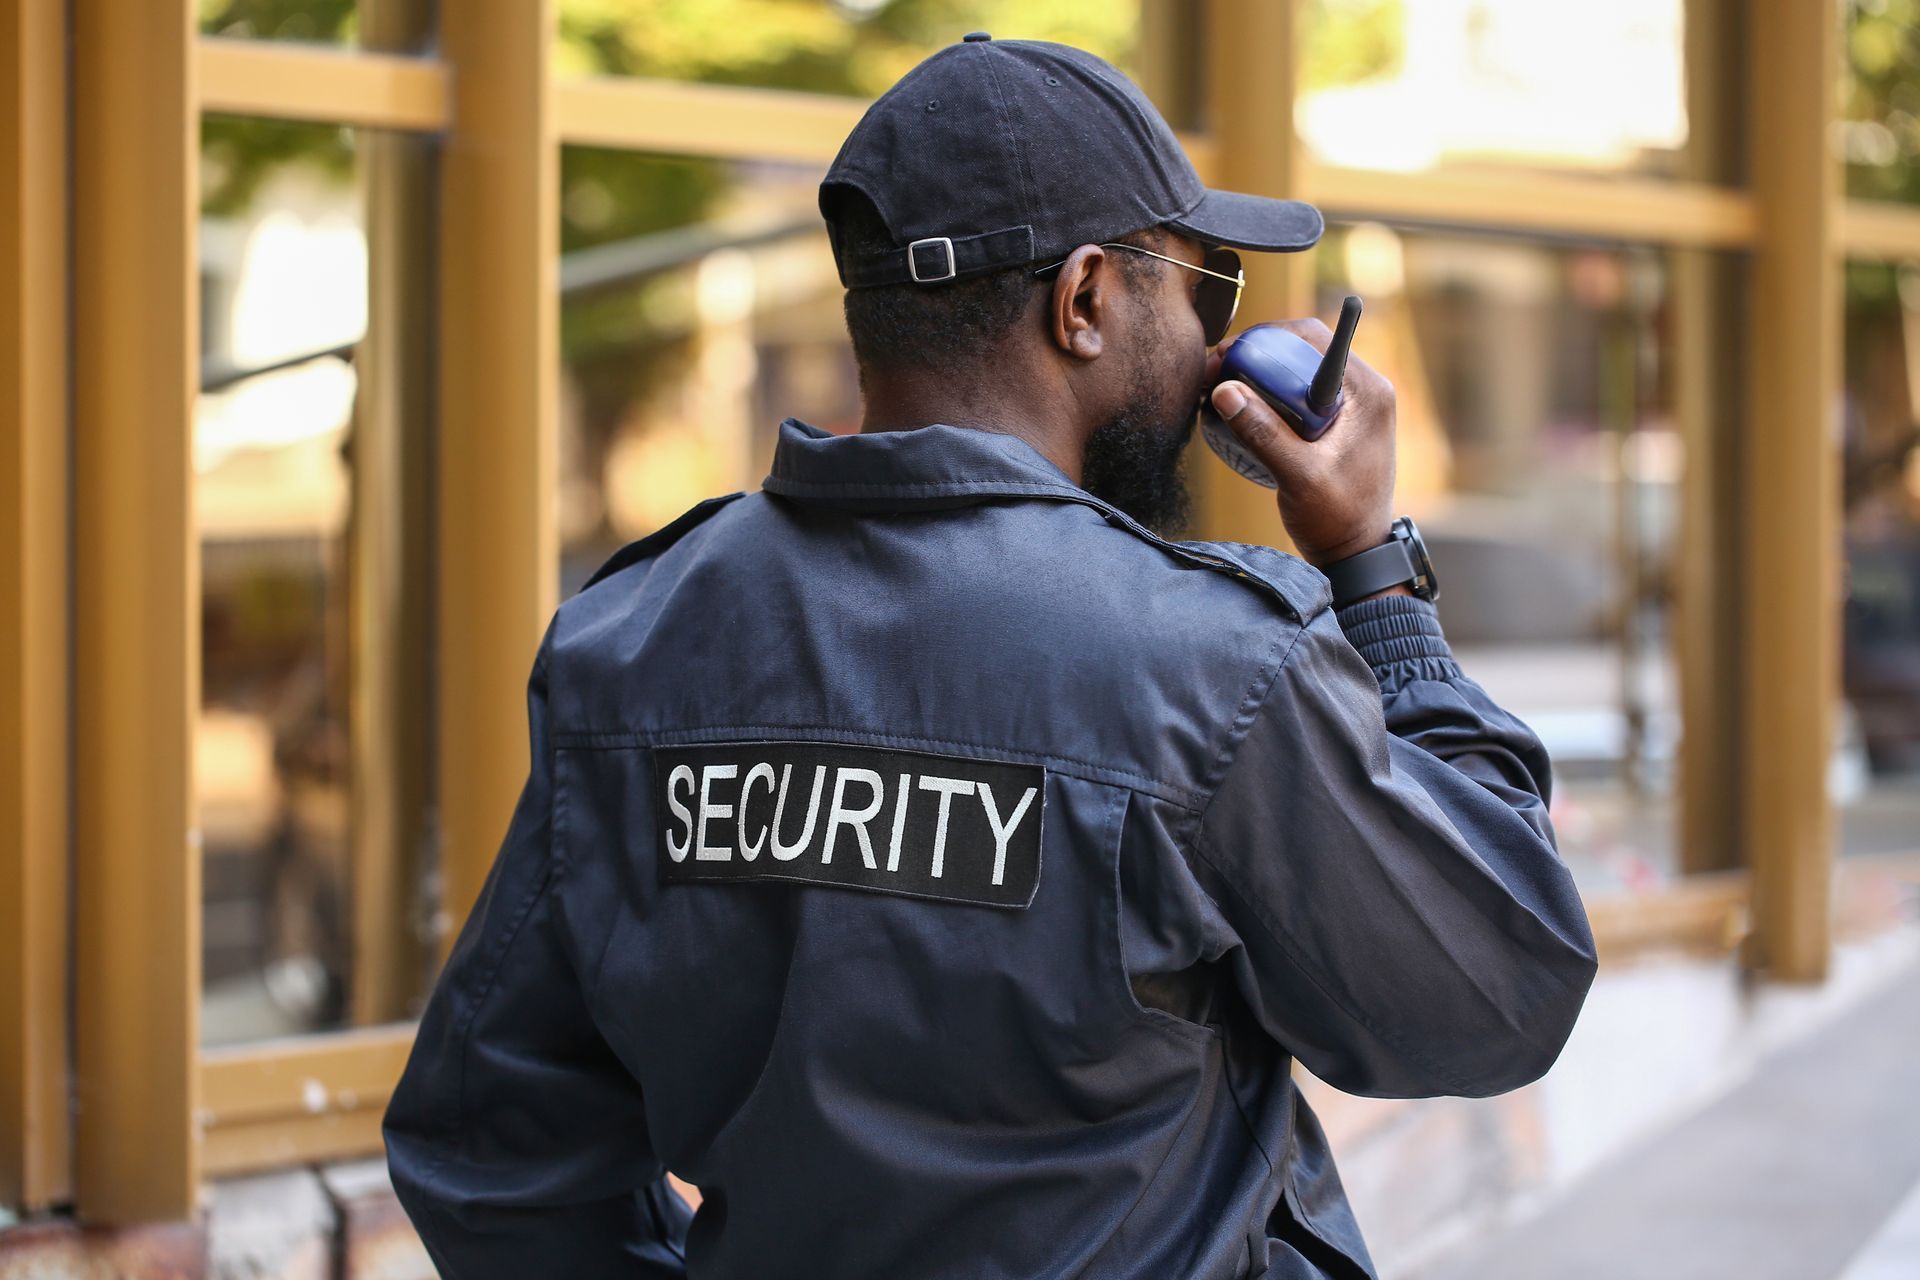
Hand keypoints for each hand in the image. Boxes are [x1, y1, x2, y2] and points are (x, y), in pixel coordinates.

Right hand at [1206, 320, 1396, 567]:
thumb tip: (1224, 390)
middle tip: (1215, 373)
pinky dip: (1269, 393)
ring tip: (1220, 389)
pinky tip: (1241, 408)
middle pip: (1303, 348)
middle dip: (1256, 355)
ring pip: (1298, 368)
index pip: (1314, 338)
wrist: (1356, 553)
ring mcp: (1352, 403)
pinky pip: (1299, 391)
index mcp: (1367, 392)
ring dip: (1259, 374)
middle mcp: (1364, 389)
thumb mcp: (1298, 477)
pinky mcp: (1338, 420)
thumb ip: (1263, 433)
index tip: (1226, 356)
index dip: (1265, 338)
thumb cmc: (1337, 519)